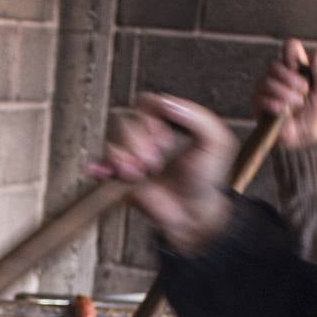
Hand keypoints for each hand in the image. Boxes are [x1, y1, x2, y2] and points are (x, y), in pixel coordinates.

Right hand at [91, 92, 238, 256]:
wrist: (194, 214)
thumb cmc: (207, 179)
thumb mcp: (216, 141)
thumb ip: (197, 117)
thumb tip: (166, 102)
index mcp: (167, 123)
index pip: (146, 104)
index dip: (151, 119)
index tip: (165, 139)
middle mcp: (146, 137)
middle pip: (125, 122)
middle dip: (137, 142)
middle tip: (154, 163)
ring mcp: (132, 156)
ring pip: (112, 143)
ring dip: (124, 158)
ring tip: (139, 174)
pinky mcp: (120, 177)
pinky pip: (101, 165)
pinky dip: (100, 167)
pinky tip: (104, 172)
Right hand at [255, 38, 316, 149]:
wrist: (305, 136)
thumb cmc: (314, 113)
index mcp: (295, 68)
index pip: (289, 47)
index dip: (293, 53)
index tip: (301, 69)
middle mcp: (278, 76)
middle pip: (275, 64)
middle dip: (291, 80)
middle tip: (303, 92)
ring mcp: (265, 89)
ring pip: (268, 82)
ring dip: (285, 95)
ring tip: (295, 106)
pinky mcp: (258, 104)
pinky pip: (260, 98)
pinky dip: (275, 104)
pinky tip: (284, 112)